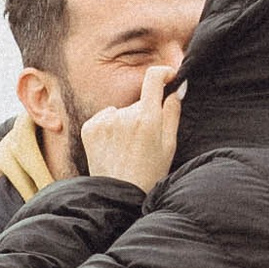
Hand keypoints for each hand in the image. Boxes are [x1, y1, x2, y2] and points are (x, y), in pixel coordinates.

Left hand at [80, 65, 181, 193]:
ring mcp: (104, 121)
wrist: (118, 194)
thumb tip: (178, 86)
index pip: (153, 78)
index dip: (163, 73)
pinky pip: (105, 117)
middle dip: (145, 113)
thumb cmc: (149, 172)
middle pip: (139, 102)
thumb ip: (173, 112)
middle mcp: (124, 115)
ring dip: (126, 122)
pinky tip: (113, 147)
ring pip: (122, 111)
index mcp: (148, 118)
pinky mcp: (89, 127)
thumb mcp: (169, 145)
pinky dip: (110, 127)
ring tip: (128, 148)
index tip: (168, 77)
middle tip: (146, 141)